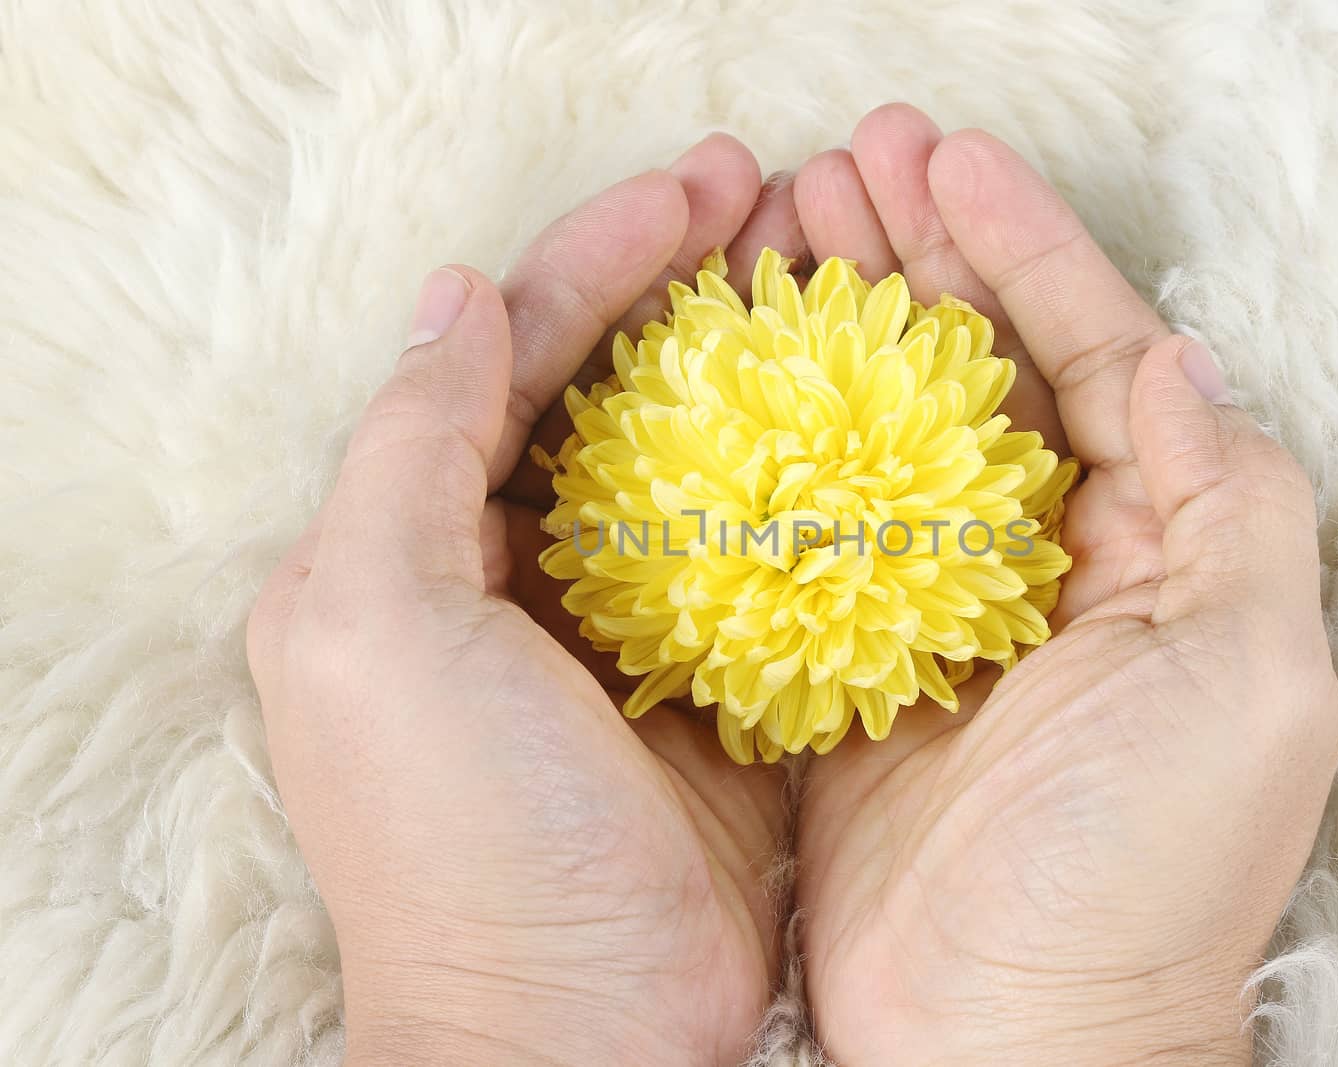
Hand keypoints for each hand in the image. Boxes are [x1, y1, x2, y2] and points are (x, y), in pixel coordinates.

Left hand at [246, 136, 806, 1065]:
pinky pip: (756, 555)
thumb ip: (409, 452)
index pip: (506, 357)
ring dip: (752, 372)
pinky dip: (801, 485)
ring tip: (833, 286)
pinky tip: (864, 424)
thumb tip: (454, 296)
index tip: (698, 189)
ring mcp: (618, 634)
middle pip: (604, 392)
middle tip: (777, 203)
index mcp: (411, 550)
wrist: (578, 1037)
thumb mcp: (376, 627)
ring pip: (688, 462)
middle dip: (683, 291)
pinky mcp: (710, 690)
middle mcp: (510, 580)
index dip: (595, 260)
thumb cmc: (458, 838)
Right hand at [788, 105, 1337, 1064]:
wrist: (1009, 1046)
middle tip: (833, 171)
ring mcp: (944, 616)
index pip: (1095, 355)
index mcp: (1159, 551)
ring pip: (888, 434)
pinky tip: (729, 384)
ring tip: (771, 242)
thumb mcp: (1249, 679)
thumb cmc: (1146, 875)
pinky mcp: (852, 672)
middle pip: (980, 375)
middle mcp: (1051, 570)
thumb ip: (1236, 503)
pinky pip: (815, 530)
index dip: (1022, 247)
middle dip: (914, 261)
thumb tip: (1182, 353)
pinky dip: (777, 449)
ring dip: (838, 333)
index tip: (943, 160)